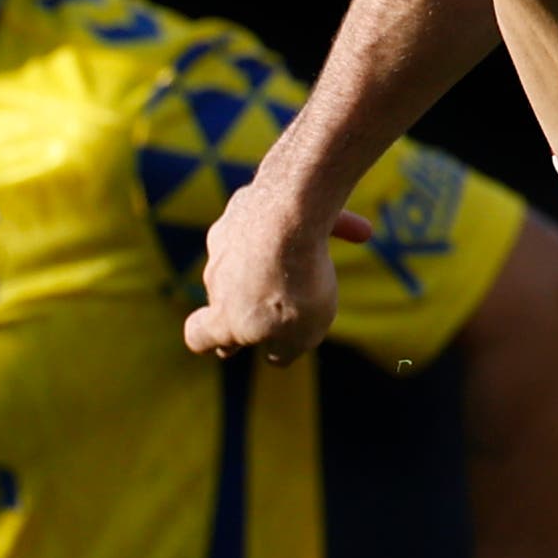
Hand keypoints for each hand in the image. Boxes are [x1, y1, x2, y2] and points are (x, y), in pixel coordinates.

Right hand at [182, 178, 372, 365]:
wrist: (289, 213)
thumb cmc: (293, 283)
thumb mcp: (298, 336)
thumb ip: (283, 351)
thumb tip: (274, 354)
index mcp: (223, 315)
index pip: (197, 335)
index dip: (211, 340)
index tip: (231, 343)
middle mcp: (217, 275)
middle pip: (229, 292)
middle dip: (254, 298)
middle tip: (287, 301)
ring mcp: (229, 237)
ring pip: (256, 253)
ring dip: (285, 261)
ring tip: (329, 265)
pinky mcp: (247, 203)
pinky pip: (280, 221)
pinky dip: (311, 228)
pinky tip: (360, 231)